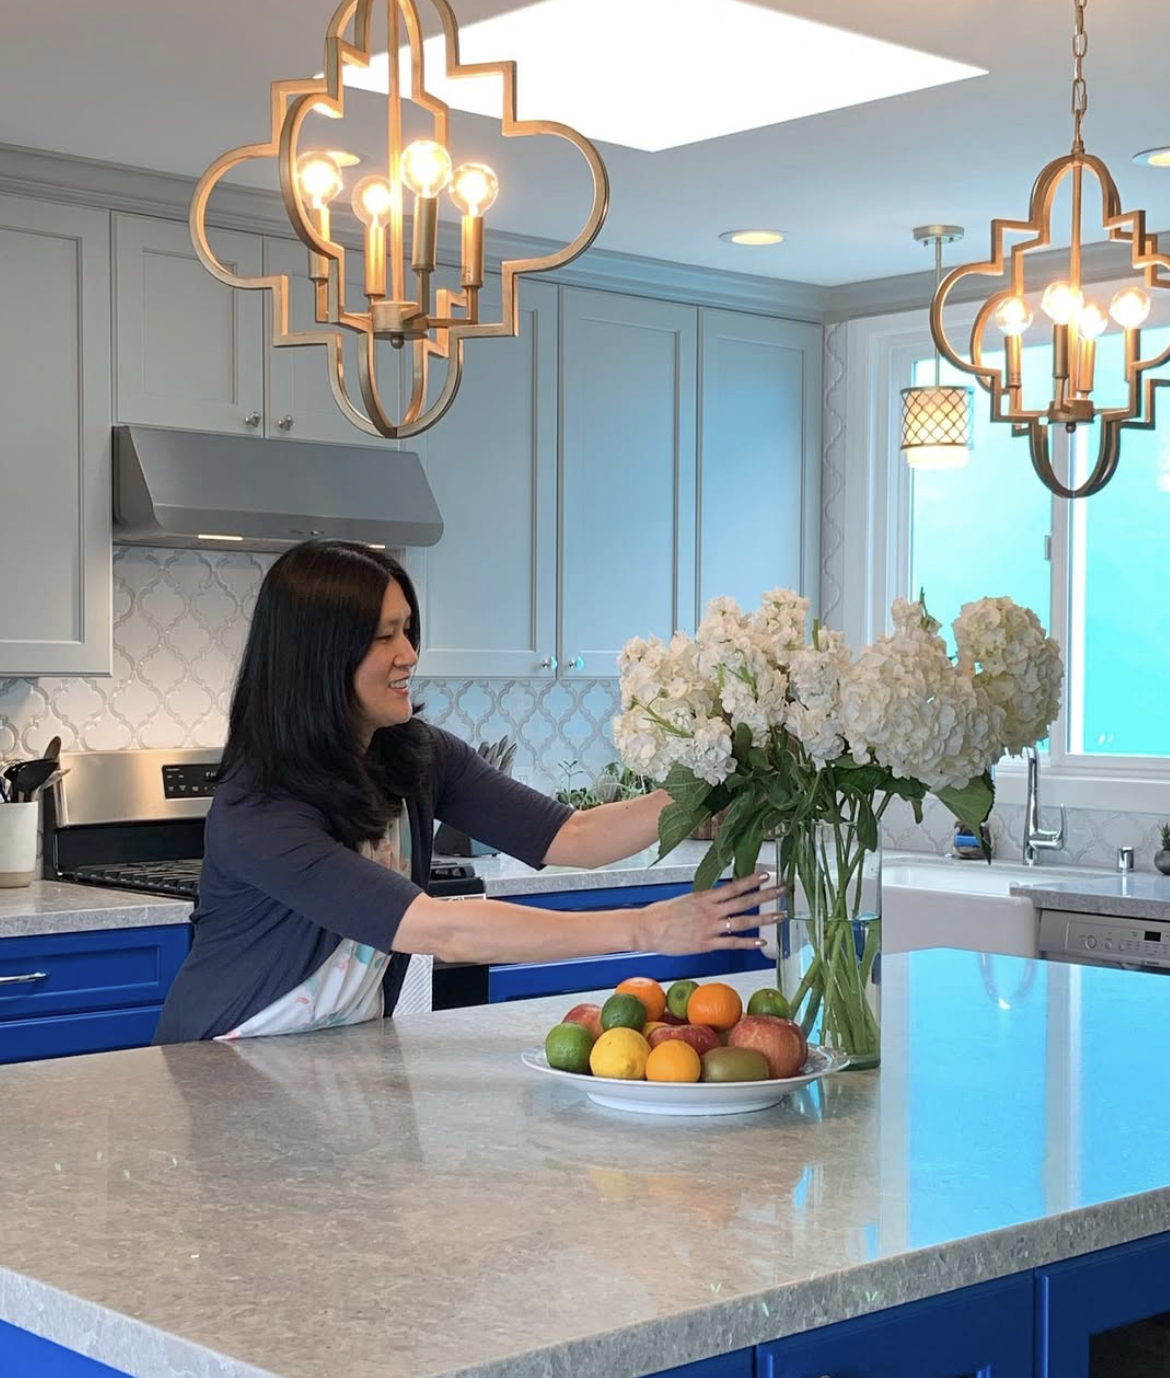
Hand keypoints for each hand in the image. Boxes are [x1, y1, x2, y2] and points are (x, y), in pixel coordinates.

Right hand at [637, 873, 781, 955]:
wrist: (647, 928)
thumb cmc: (662, 914)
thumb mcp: (685, 901)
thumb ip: (703, 901)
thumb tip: (716, 899)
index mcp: (705, 897)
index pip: (733, 886)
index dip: (751, 880)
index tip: (766, 875)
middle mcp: (711, 910)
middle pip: (744, 901)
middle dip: (766, 895)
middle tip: (783, 889)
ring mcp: (710, 927)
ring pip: (743, 921)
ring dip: (764, 918)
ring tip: (781, 915)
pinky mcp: (707, 943)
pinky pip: (732, 942)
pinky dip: (748, 942)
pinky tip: (762, 942)